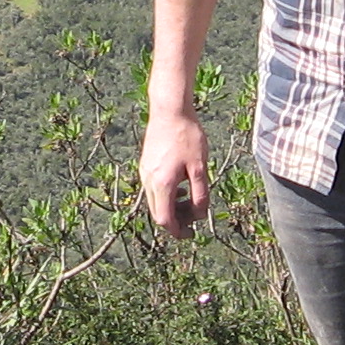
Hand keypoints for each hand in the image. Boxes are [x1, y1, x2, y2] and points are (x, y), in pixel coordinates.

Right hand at [140, 106, 211, 237]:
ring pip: (155, 201)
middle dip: (176, 221)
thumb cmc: (187, 136)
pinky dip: (167, 195)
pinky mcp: (145, 165)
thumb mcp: (200, 167)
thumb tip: (199, 215)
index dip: (178, 232)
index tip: (192, 234)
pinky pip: (154, 189)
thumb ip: (200, 194)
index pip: (165, 220)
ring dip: (173, 207)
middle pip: (158, 213)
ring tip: (191, 201)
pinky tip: (182, 186)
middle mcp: (148, 181)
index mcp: (162, 184)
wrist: (170, 110)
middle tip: (194, 219)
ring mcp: (144, 172)